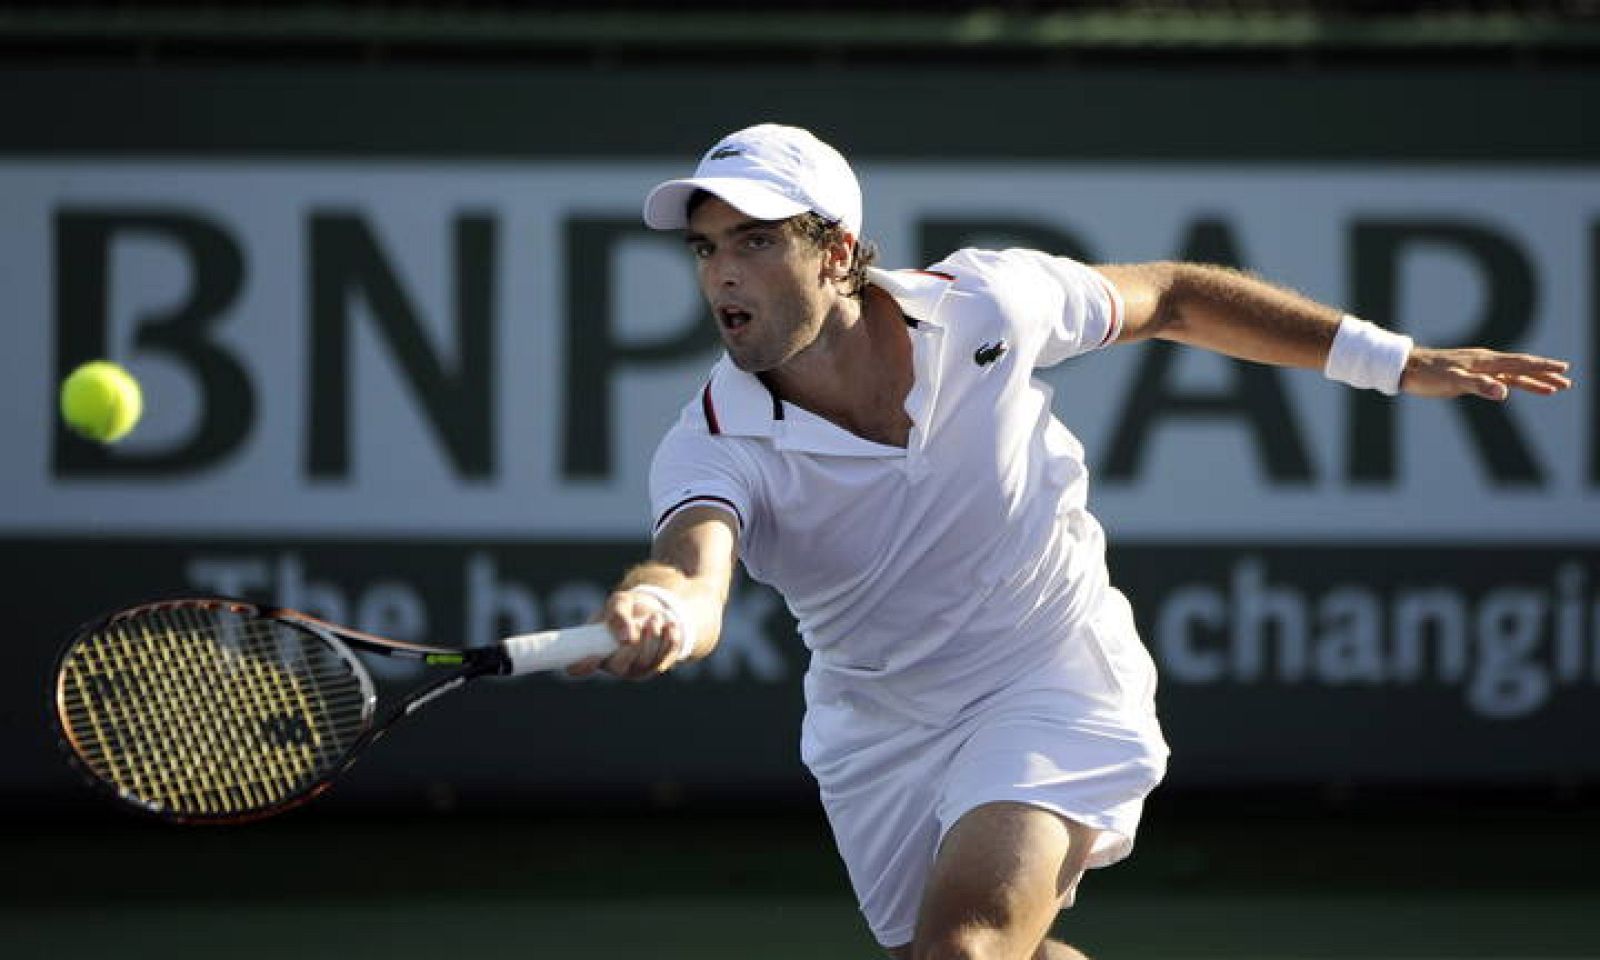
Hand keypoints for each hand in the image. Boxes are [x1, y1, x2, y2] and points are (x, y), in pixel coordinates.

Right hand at [565, 588, 683, 679]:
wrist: (651, 610)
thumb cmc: (627, 608)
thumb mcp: (620, 603)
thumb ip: (618, 615)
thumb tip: (625, 637)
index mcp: (596, 651)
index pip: (578, 668)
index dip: (581, 667)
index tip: (591, 656)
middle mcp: (615, 666)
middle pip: (622, 667)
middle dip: (634, 645)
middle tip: (643, 623)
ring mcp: (637, 670)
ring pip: (646, 663)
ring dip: (654, 638)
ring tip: (656, 618)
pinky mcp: (657, 666)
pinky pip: (665, 659)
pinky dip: (669, 641)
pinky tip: (670, 626)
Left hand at [1401, 347, 1571, 400]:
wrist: (1406, 369)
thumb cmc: (1427, 375)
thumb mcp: (1453, 382)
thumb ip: (1479, 386)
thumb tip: (1504, 393)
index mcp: (1485, 362)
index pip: (1520, 364)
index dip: (1542, 367)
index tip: (1563, 369)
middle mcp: (1485, 362)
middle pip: (1522, 368)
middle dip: (1545, 375)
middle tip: (1567, 382)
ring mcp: (1479, 368)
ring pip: (1512, 375)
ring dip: (1532, 381)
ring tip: (1554, 388)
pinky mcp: (1470, 375)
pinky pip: (1498, 379)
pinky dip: (1512, 383)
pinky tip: (1518, 388)